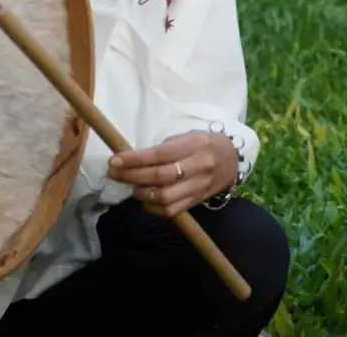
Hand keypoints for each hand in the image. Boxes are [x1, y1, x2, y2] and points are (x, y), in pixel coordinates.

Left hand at [107, 130, 237, 218]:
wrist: (232, 160)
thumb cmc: (204, 144)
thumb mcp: (189, 136)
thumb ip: (165, 147)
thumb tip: (132, 158)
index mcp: (195, 145)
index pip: (160, 154)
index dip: (135, 159)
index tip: (115, 160)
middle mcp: (199, 167)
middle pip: (160, 176)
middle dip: (132, 176)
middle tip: (115, 173)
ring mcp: (199, 187)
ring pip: (165, 197)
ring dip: (142, 193)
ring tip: (132, 186)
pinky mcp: (197, 201)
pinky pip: (171, 210)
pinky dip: (153, 207)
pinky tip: (145, 199)